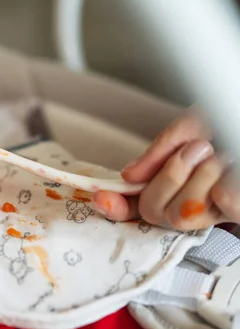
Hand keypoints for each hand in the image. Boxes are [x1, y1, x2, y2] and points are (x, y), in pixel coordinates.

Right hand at [92, 108, 237, 229]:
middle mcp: (195, 200)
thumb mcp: (192, 126)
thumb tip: (129, 176)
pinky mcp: (236, 214)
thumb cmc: (230, 114)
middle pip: (153, 211)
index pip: (138, 202)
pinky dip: (225, 181)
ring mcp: (219, 212)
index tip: (103, 199)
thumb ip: (159, 150)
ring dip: (198, 174)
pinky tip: (232, 168)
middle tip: (197, 150)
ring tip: (221, 153)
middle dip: (169, 175)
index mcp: (178, 180)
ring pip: (181, 213)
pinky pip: (218, 203)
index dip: (117, 206)